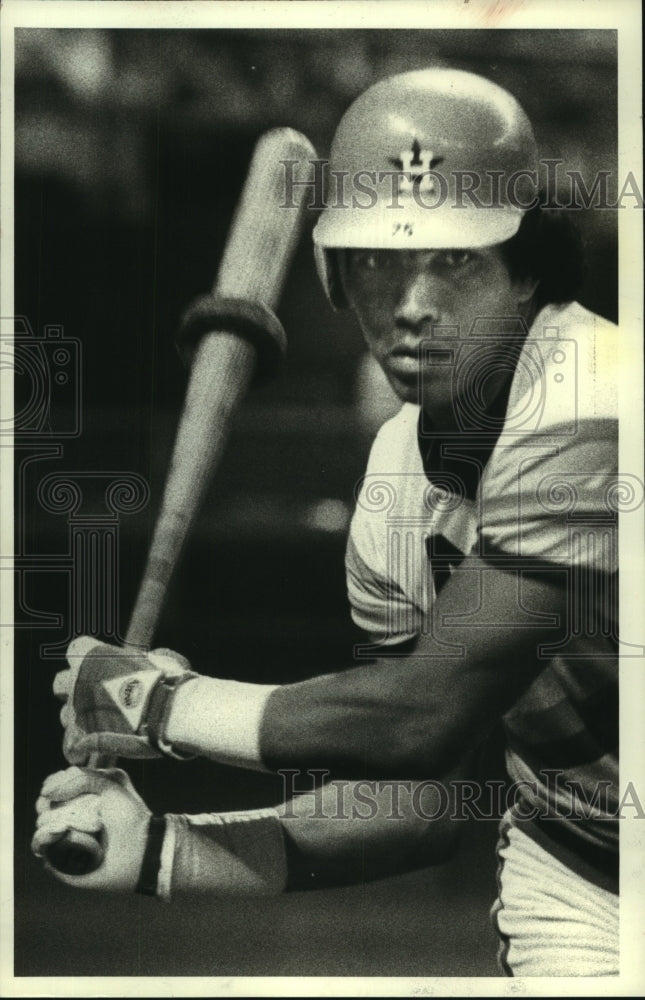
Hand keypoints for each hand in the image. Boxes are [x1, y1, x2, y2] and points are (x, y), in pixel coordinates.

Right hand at [32, 767, 151, 891]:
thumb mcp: (111, 783)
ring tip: (71, 824)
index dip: (54, 784)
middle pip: (43, 804)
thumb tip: (46, 792)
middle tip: (72, 808)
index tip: (62, 788)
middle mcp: (69, 816)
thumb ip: (80, 777)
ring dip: (52, 819)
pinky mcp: (60, 859)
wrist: (140, 847)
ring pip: (40, 822)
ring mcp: (63, 838)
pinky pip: (38, 845)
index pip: (52, 786)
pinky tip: (61, 831)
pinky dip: (43, 836)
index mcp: (81, 797)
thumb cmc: (129, 814)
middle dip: (52, 803)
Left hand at [55, 636, 196, 763]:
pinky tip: (94, 750)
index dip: (87, 658)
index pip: (76, 648)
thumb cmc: (166, 681)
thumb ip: (145, 660)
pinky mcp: (81, 737)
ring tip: (104, 726)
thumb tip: (151, 661)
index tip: (103, 665)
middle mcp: (78, 680)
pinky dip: (80, 748)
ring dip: (80, 719)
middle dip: (74, 689)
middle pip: (60, 683)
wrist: (168, 712)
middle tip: (97, 696)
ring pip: (65, 715)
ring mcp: (77, 709)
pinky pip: (71, 744)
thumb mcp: (159, 659)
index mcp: (93, 656)